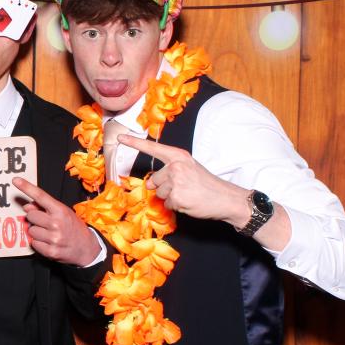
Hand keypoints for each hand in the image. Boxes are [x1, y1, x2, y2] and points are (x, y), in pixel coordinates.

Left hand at [12, 177, 100, 265]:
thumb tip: (26, 207)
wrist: (87, 248)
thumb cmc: (73, 228)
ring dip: (37, 232)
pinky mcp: (50, 251)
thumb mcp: (63, 213)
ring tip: (49, 233)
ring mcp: (53, 238)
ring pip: (31, 230)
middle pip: (30, 216)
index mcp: (60, 211)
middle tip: (45, 222)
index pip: (40, 196)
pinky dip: (39, 243)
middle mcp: (56, 223)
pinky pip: (33, 243)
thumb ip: (45, 208)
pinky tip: (49, 242)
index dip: (26, 187)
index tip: (15, 180)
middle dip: (35, 219)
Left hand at [118, 135, 249, 225]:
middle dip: (164, 188)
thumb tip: (149, 184)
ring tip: (187, 195)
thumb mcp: (189, 169)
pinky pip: (166, 204)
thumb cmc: (207, 184)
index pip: (153, 148)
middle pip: (153, 181)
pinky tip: (188, 202)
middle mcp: (175, 166)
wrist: (225, 198)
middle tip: (184, 188)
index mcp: (178, 156)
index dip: (134, 143)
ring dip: (170, 198)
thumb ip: (169, 171)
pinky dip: (175, 206)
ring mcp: (175, 182)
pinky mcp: (176, 197)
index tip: (119, 138)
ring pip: (158, 194)